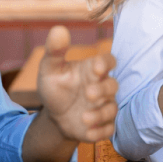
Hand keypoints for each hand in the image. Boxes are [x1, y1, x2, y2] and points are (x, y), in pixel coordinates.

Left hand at [37, 26, 117, 142]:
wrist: (53, 116)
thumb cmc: (56, 87)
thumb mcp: (50, 68)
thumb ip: (54, 50)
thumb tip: (58, 29)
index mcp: (91, 70)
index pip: (108, 61)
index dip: (106, 63)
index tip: (96, 67)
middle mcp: (101, 86)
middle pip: (113, 85)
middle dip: (103, 89)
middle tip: (89, 94)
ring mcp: (103, 106)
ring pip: (112, 108)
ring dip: (100, 114)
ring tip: (84, 117)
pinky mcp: (102, 125)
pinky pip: (109, 129)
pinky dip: (100, 131)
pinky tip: (88, 132)